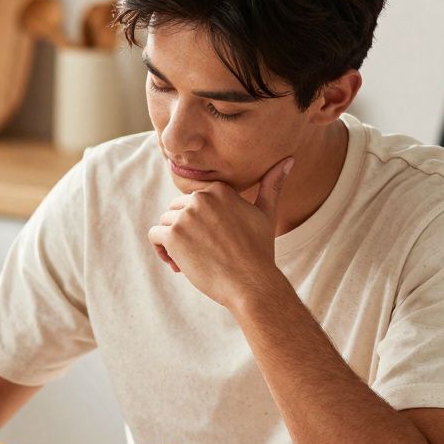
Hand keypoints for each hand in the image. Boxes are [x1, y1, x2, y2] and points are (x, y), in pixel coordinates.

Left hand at [148, 156, 293, 310]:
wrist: (252, 284)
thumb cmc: (259, 252)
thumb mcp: (266, 214)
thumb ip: (272, 185)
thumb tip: (289, 160)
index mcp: (219, 190)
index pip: (193, 200)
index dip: (199, 222)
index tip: (212, 240)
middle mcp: (201, 198)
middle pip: (176, 210)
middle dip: (184, 232)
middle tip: (202, 254)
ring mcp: (185, 216)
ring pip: (165, 223)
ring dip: (173, 243)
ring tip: (192, 261)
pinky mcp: (173, 235)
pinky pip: (155, 236)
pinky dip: (162, 251)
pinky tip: (179, 265)